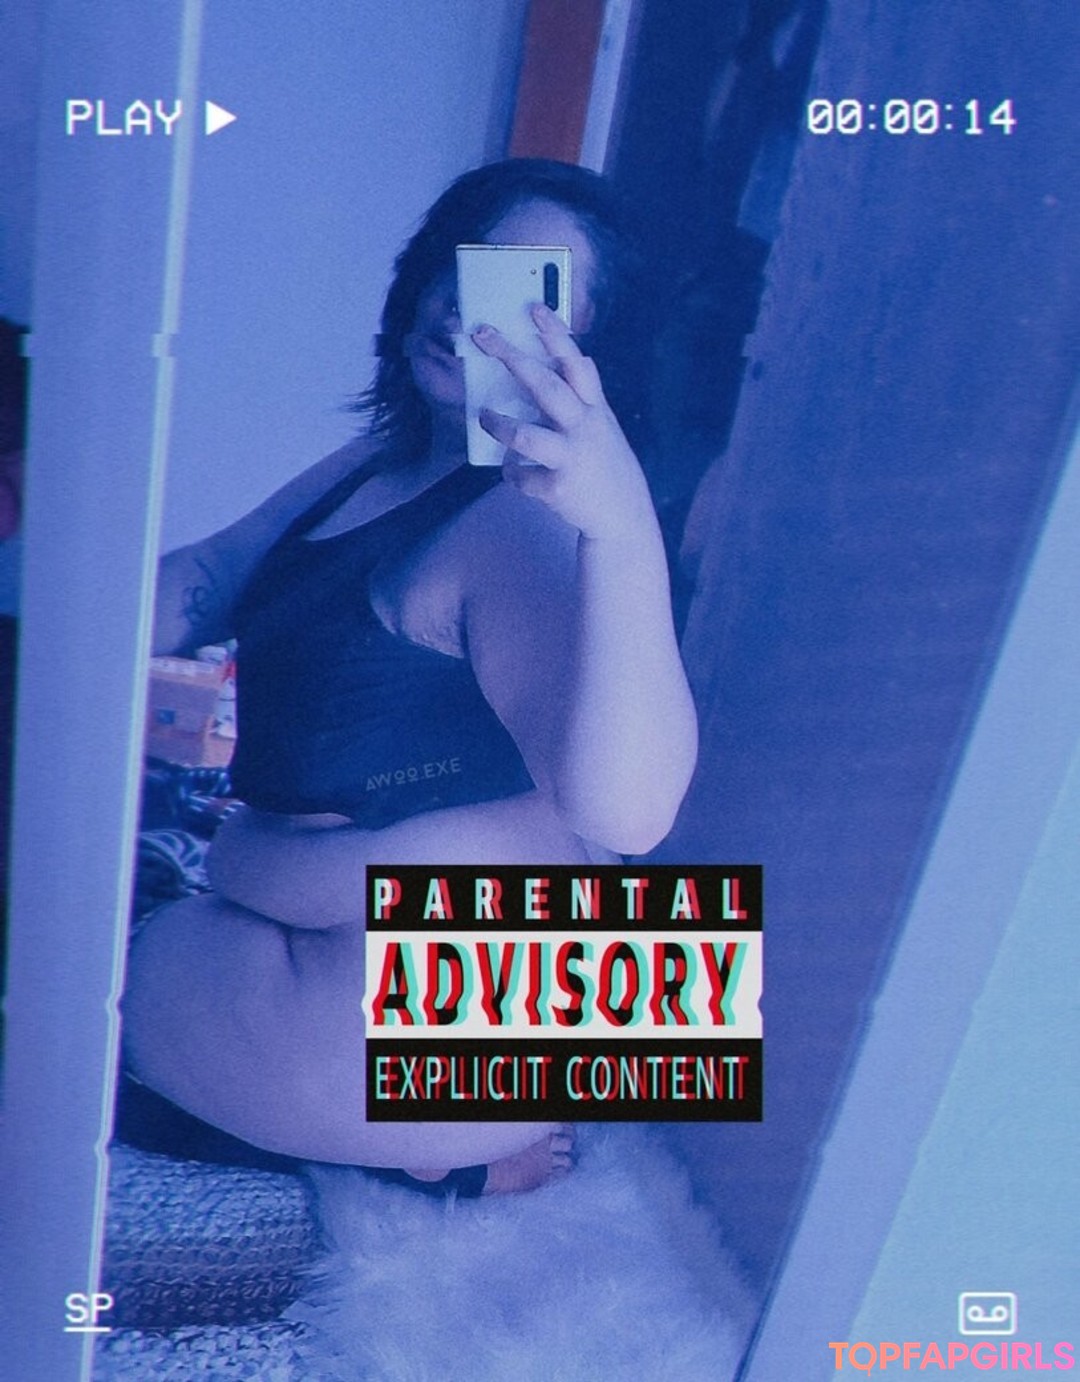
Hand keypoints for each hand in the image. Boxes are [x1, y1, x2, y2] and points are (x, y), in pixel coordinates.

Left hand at [474, 306, 655, 542]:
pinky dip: (512, 473)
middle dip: (512, 357)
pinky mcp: (558, 488)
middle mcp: (584, 428)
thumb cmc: (605, 463)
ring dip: (500, 425)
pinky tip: (514, 472)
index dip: (555, 334)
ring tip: (485, 416)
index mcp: (594, 408)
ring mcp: (571, 458)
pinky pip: (522, 475)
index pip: (575, 362)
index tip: (534, 308)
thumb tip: (573, 355)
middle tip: (484, 336)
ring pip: (526, 436)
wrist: (623, 516)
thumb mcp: (603, 424)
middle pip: (545, 386)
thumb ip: (585, 394)